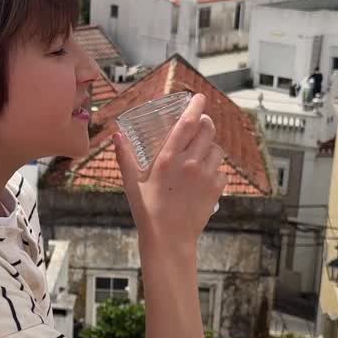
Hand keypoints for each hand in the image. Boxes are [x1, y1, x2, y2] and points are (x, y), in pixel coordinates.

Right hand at [114, 93, 224, 249]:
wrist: (169, 240)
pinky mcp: (216, 189)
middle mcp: (190, 163)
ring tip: (199, 155)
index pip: (187, 123)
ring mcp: (205, 176)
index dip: (195, 106)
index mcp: (168, 159)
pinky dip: (215, 169)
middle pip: (208, 130)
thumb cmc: (147, 212)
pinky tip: (203, 177)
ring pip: (217, 150)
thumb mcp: (132, 183)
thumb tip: (116, 135)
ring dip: (210, 147)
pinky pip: (221, 170)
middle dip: (206, 123)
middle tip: (200, 125)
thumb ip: (125, 156)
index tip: (199, 97)